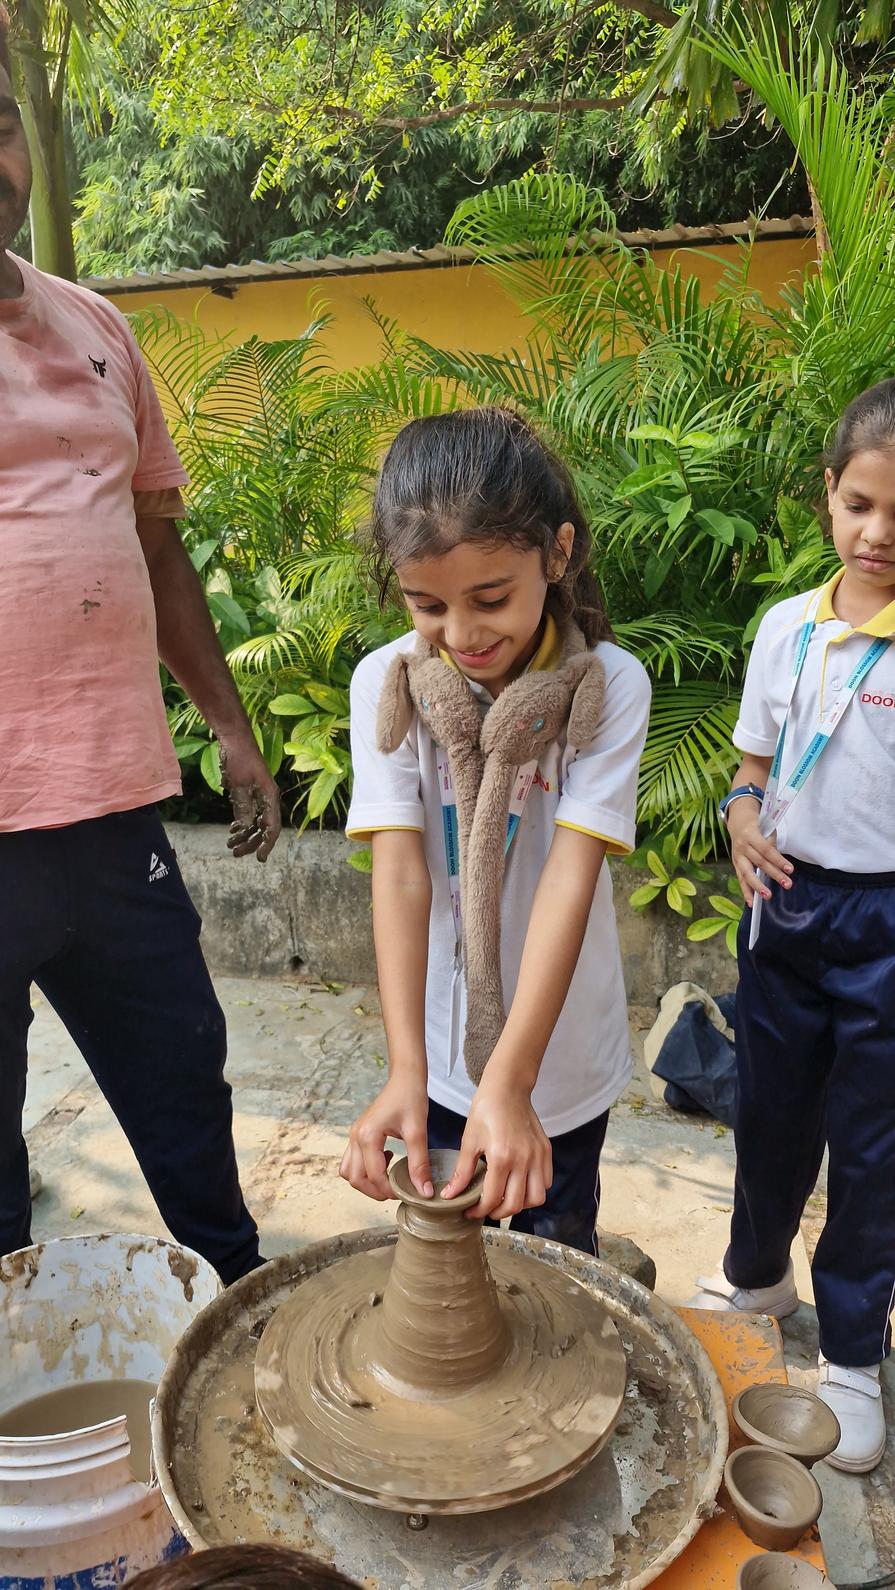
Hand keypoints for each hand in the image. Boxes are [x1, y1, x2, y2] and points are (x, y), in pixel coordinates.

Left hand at [220, 735, 281, 861]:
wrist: (235, 739)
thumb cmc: (238, 758)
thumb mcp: (238, 784)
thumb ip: (243, 806)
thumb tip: (246, 828)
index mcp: (269, 796)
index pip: (272, 827)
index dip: (267, 844)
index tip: (259, 859)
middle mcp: (267, 798)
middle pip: (263, 828)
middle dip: (250, 842)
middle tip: (234, 853)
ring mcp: (259, 795)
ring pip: (255, 822)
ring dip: (244, 834)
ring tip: (230, 844)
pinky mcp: (250, 792)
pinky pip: (249, 813)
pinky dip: (242, 823)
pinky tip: (233, 829)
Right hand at [340, 1074, 432, 1200]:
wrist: (405, 1078)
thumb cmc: (410, 1098)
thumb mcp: (418, 1131)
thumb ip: (419, 1163)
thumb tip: (424, 1192)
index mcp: (367, 1136)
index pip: (373, 1175)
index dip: (389, 1190)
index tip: (407, 1193)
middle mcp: (355, 1136)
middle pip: (355, 1178)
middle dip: (374, 1190)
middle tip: (396, 1191)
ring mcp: (353, 1135)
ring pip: (349, 1171)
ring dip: (366, 1181)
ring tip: (389, 1178)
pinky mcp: (357, 1133)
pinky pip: (352, 1160)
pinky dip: (364, 1169)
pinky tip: (386, 1161)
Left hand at [441, 1079, 551, 1220]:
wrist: (507, 1088)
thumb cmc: (486, 1111)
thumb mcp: (469, 1141)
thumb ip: (462, 1172)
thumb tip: (449, 1195)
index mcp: (502, 1156)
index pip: (493, 1198)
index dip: (479, 1211)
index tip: (470, 1211)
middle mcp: (524, 1159)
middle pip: (515, 1204)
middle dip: (498, 1213)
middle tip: (486, 1209)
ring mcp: (538, 1156)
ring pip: (536, 1198)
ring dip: (520, 1204)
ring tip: (505, 1198)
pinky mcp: (546, 1151)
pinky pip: (546, 1182)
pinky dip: (534, 1190)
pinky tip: (519, 1184)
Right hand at [728, 800, 792, 905]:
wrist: (737, 822)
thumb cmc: (756, 825)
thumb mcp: (765, 828)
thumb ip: (771, 844)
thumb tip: (779, 863)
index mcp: (750, 834)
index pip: (766, 850)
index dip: (778, 860)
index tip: (790, 869)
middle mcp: (742, 846)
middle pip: (759, 862)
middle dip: (774, 874)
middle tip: (787, 884)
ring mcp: (737, 856)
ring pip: (747, 873)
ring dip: (758, 886)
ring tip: (768, 896)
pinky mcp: (735, 864)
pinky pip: (740, 879)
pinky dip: (746, 891)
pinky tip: (751, 902)